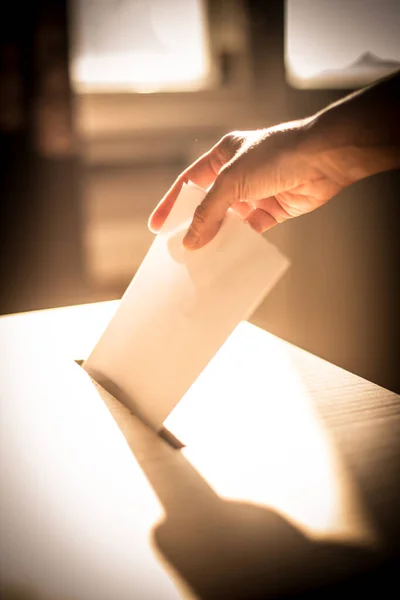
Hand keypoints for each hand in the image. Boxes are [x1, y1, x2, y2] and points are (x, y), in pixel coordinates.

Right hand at [148, 120, 353, 248]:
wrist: (322, 159)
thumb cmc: (276, 156)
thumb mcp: (232, 182)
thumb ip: (209, 212)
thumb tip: (191, 241)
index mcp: (223, 156)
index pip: (190, 182)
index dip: (172, 203)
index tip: (157, 225)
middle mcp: (238, 174)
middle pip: (208, 204)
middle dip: (194, 225)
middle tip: (178, 248)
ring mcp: (255, 193)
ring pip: (229, 221)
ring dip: (217, 238)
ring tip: (201, 259)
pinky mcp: (272, 210)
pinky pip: (250, 231)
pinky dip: (240, 244)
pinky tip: (228, 258)